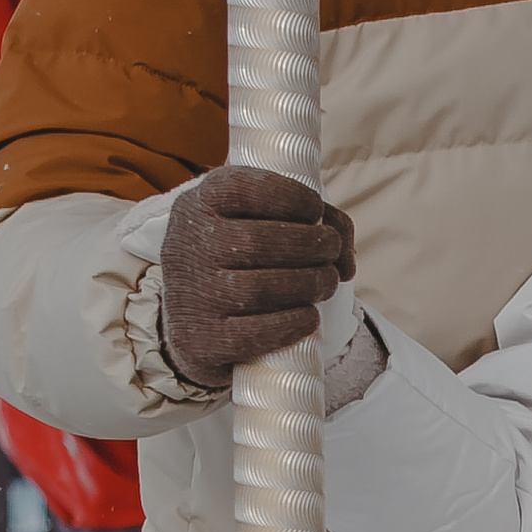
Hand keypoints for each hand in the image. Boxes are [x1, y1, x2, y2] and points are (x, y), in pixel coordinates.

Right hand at [157, 164, 354, 388]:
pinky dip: (292, 323)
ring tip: (328, 281)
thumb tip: (344, 246)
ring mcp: (192, 296)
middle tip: (332, 249)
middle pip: (257, 242)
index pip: (241, 190)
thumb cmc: (234, 261)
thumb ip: (304, 217)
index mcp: (198, 206)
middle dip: (310, 244)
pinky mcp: (203, 341)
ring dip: (309, 283)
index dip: (289, 196)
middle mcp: (188, 247)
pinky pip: (255, 333)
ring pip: (260, 289)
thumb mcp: (251, 222)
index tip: (316, 208)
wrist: (191, 323)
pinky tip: (309, 316)